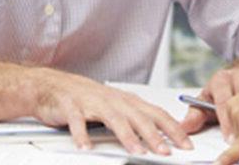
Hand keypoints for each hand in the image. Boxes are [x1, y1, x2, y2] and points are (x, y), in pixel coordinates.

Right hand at [25, 68, 192, 155]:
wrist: (52, 86)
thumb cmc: (85, 98)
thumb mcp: (114, 107)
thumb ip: (134, 120)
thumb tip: (159, 137)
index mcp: (127, 101)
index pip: (156, 114)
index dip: (173, 128)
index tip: (186, 144)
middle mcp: (113, 100)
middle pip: (139, 117)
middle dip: (155, 135)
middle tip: (166, 151)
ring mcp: (92, 102)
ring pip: (115, 119)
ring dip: (127, 136)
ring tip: (137, 151)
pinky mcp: (72, 106)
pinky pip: (78, 122)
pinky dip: (82, 135)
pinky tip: (86, 147)